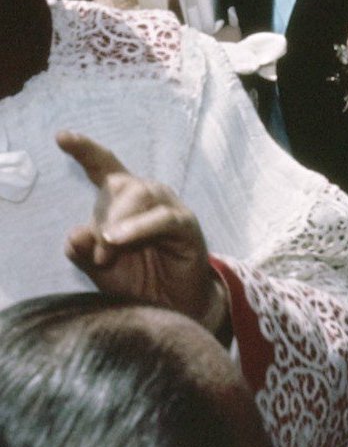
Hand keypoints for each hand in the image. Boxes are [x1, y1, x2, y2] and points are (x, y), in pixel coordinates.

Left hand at [58, 131, 228, 332]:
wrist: (172, 308)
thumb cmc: (138, 280)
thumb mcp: (101, 268)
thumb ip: (84, 251)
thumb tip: (75, 234)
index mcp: (123, 200)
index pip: (103, 167)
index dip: (84, 150)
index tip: (61, 137)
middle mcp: (147, 195)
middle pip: (120, 183)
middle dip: (104, 215)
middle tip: (100, 254)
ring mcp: (169, 207)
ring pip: (140, 195)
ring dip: (118, 222)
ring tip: (108, 250)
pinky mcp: (186, 225)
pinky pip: (162, 218)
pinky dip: (139, 227)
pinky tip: (119, 239)